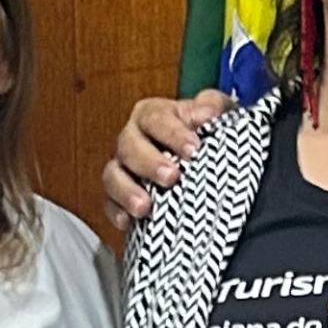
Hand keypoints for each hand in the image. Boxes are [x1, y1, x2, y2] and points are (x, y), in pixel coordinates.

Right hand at [98, 89, 226, 229]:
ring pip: (113, 175)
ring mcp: (124, 168)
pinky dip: (117, 212)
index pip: (155, 119)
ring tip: (145, 206)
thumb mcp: (218, 114)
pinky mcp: (121, 197)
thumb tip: (205, 114)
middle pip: (129, 146)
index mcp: (153, 115)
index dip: (172, 133)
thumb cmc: (209, 134)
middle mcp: (133, 139)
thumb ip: (213, 106)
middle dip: (149, 163)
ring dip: (127, 190)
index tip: (193, 150)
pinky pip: (110, 203)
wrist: (209, 162)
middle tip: (172, 177)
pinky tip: (128, 222)